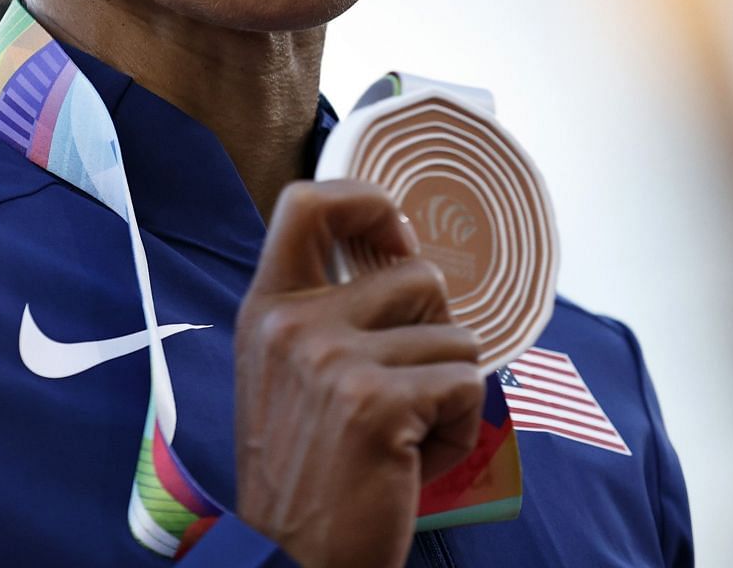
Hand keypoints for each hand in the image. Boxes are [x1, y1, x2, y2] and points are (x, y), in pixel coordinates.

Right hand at [233, 179, 485, 567]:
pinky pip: (466, 385)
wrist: (292, 556)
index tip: (395, 240)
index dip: (368, 203)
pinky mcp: (377, 403)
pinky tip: (416, 459)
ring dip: (449, 391)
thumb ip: (323, 312)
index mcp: (266, 307)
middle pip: (417, 274)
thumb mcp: (287, 372)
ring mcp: (332, 360)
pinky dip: (457, 430)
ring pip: (454, 336)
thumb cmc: (308, 468)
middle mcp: (292, 323)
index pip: (308, 201)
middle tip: (407, 386)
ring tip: (406, 434)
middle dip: (436, 331)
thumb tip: (400, 258)